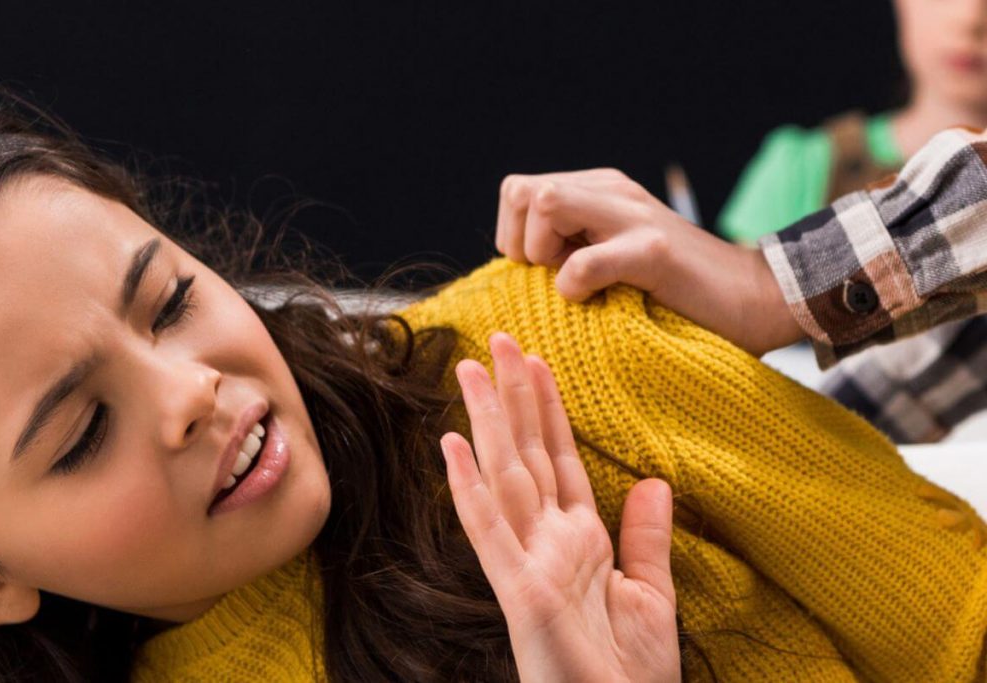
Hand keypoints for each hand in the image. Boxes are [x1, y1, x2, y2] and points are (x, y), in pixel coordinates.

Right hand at [440, 332, 680, 682]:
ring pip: (506, 478)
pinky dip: (470, 489)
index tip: (539, 364)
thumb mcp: (651, 599)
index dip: (549, 410)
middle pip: (528, 455)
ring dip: (490, 422)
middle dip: (514, 396)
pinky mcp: (520, 594)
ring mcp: (529, 566)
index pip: (560, 460)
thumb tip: (651, 481)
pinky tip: (453, 446)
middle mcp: (548, 544)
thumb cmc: (630, 678)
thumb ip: (645, 539)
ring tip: (474, 370)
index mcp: (579, 543)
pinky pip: (490, 532)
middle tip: (501, 340)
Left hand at [494, 169, 803, 355]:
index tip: (545, 271)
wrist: (755, 299)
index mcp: (598, 189)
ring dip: (542, 255)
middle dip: (519, 243)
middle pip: (521, 191)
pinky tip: (598, 301)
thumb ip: (570, 247)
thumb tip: (516, 267)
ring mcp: (633, 216)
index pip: (517, 191)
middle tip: (553, 276)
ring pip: (544, 203)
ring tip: (575, 283)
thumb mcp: (613, 254)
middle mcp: (612, 192)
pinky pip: (584, 261)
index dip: (515, 237)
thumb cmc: (675, 290)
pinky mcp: (653, 251)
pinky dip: (575, 287)